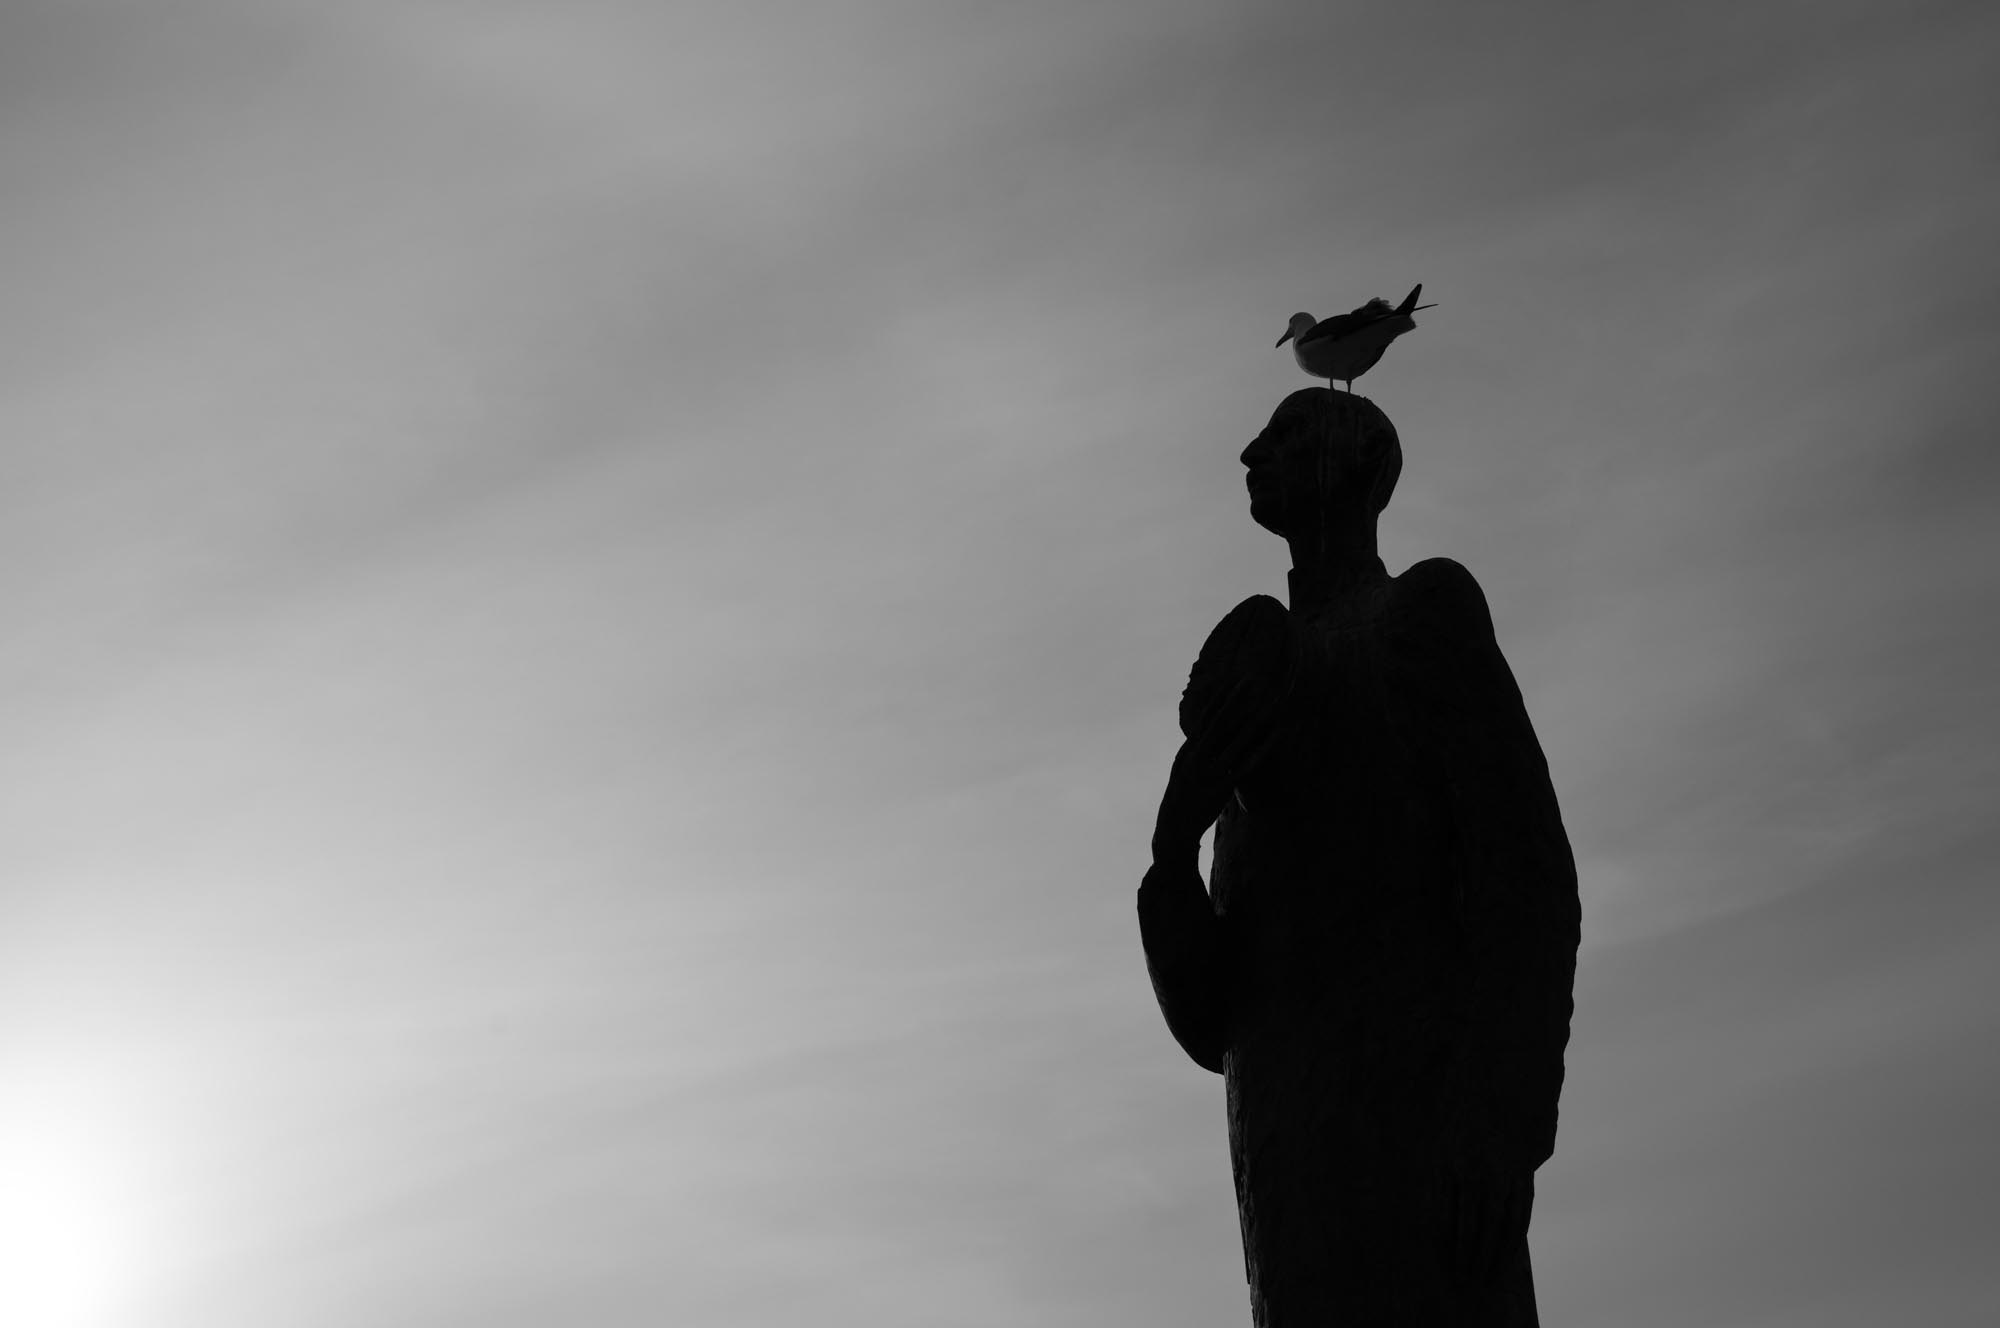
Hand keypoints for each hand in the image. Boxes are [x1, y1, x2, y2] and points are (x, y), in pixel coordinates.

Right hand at [1152, 674, 1282, 860]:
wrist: (1173, 828)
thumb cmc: (1180, 797)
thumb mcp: (1182, 769)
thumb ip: (1195, 750)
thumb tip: (1206, 731)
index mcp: (1187, 751)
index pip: (1205, 718)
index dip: (1220, 699)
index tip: (1233, 681)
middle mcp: (1196, 758)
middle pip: (1220, 723)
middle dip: (1236, 701)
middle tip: (1252, 682)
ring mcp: (1209, 772)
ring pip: (1235, 742)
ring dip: (1254, 723)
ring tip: (1270, 707)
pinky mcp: (1221, 788)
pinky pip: (1246, 766)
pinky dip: (1262, 750)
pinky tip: (1276, 738)